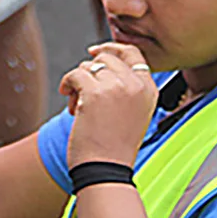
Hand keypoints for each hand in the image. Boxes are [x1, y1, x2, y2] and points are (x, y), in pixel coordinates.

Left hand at [60, 43, 157, 169]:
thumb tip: (98, 58)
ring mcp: (117, 87)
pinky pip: (74, 74)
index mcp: (149, 90)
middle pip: (106, 58)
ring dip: (78, 83)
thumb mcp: (131, 111)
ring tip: (78, 107)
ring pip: (89, 65)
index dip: (111, 48)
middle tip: (83, 96)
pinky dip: (67, 86)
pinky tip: (70, 106)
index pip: (133, 53)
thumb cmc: (113, 145)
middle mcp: (137, 85)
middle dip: (90, 73)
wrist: (106, 169)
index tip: (94, 52)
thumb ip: (124, 86)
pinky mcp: (96, 92)